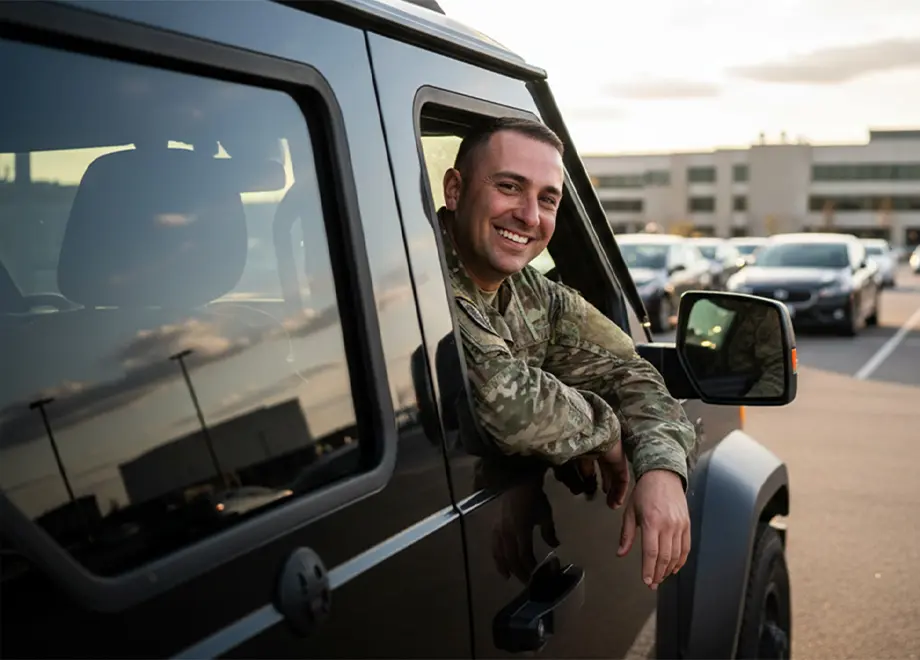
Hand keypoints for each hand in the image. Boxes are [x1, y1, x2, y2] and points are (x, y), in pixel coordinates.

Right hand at [492, 477, 559, 582]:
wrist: (518, 482)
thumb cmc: (535, 498)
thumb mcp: (546, 515)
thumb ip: (549, 532)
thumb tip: (554, 545)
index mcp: (522, 530)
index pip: (524, 555)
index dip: (530, 567)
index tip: (538, 575)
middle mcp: (508, 532)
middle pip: (511, 557)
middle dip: (519, 571)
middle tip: (527, 581)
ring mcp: (500, 529)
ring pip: (500, 553)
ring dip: (505, 566)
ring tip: (508, 577)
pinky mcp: (495, 526)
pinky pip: (494, 545)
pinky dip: (496, 555)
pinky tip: (499, 562)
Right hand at [572, 442, 629, 508]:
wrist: (585, 432)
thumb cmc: (571, 447)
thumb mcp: (567, 463)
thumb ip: (571, 477)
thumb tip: (576, 491)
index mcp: (584, 447)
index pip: (588, 464)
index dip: (588, 478)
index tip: (587, 490)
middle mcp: (598, 449)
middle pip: (603, 469)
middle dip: (604, 483)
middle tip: (604, 497)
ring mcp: (611, 453)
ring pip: (613, 474)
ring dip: (613, 490)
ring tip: (612, 504)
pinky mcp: (620, 459)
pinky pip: (622, 477)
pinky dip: (620, 490)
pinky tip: (617, 502)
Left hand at [617, 469, 689, 589]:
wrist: (663, 476)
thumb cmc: (645, 492)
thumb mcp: (630, 512)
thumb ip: (626, 534)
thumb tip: (621, 553)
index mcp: (651, 522)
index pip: (651, 552)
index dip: (649, 569)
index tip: (646, 580)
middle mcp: (668, 525)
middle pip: (665, 557)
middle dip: (658, 574)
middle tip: (652, 583)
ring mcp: (680, 525)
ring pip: (676, 555)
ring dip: (668, 569)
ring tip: (661, 577)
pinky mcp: (687, 525)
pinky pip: (686, 547)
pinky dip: (681, 560)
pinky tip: (674, 568)